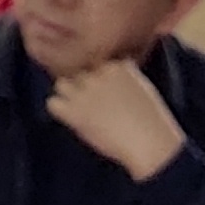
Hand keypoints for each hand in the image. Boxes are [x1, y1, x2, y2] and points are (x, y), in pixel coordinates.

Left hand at [46, 61, 186, 182]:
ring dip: (67, 95)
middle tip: (91, 103)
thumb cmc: (152, 123)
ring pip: (61, 83)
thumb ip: (124, 79)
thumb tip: (110, 82)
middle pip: (78, 72)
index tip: (106, 93)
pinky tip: (72, 120)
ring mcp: (86, 92)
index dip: (98, 78)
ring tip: (79, 110)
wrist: (150, 143)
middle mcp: (99, 74)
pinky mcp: (75, 112)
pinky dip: (58, 110)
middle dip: (82, 85)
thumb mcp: (143, 90)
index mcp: (118, 66)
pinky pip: (52, 103)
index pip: (95, 61)